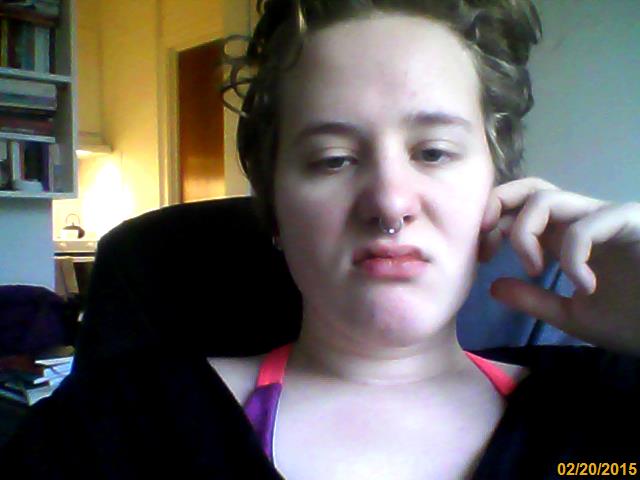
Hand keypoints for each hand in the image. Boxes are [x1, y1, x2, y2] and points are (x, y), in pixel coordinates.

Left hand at [478, 177, 639, 355]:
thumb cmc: (634, 321)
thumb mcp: (572, 316)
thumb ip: (534, 300)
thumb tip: (492, 286)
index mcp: (565, 237)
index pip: (519, 208)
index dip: (491, 222)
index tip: (480, 255)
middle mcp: (581, 220)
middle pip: (529, 187)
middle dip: (497, 205)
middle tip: (488, 243)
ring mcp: (606, 217)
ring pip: (547, 199)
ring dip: (526, 234)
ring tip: (535, 270)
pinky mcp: (630, 221)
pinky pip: (586, 225)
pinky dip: (572, 256)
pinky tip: (583, 285)